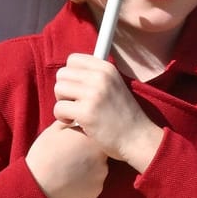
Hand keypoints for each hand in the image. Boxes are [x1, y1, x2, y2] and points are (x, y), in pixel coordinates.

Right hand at [24, 120, 109, 197]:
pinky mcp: (97, 190)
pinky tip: (71, 183)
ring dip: (88, 170)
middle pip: (99, 153)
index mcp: (90, 138)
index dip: (85, 140)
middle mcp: (101, 156)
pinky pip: (94, 185)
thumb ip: (69, 123)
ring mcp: (101, 174)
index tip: (74, 144)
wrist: (37, 184)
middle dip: (88, 155)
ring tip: (69, 172)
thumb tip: (75, 118)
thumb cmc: (43, 155)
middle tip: (71, 159)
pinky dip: (85, 184)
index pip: (96, 135)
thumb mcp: (53, 132)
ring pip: (98, 169)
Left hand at [53, 52, 165, 171]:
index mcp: (107, 68)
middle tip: (74, 103)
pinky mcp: (86, 113)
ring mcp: (94, 94)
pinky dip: (62, 118)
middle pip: (62, 74)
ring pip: (58, 89)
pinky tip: (74, 123)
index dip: (71, 75)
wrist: (137, 138)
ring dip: (62, 103)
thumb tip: (70, 70)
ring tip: (74, 113)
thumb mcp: (115, 85)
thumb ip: (96, 76)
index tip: (77, 88)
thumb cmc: (123, 115)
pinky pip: (59, 108)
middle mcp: (101, 77)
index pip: (73, 59)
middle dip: (64, 90)